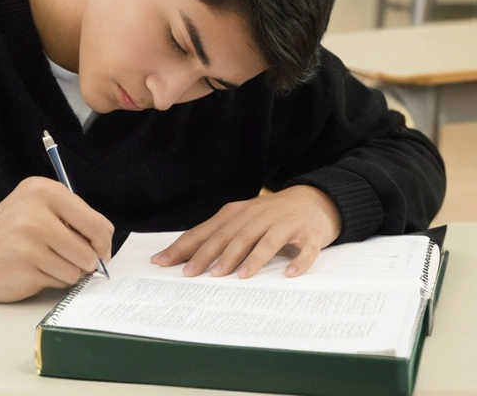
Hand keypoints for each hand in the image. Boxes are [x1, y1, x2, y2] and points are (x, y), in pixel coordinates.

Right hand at [0, 177, 112, 302]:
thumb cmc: (2, 234)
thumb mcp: (33, 208)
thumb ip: (68, 218)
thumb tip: (104, 245)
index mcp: (43, 190)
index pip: (96, 221)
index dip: (102, 241)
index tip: (97, 249)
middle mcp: (37, 211)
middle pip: (91, 247)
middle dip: (86, 260)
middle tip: (66, 257)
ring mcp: (31, 240)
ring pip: (78, 267)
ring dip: (66, 271)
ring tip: (41, 261)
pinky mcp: (27, 266)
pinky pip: (62, 281)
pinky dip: (52, 280)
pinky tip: (31, 270)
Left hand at [151, 185, 341, 278]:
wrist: (313, 200)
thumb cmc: (269, 216)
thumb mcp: (241, 220)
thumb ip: (217, 235)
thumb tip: (184, 257)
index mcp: (237, 214)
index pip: (206, 231)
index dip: (185, 247)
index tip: (163, 262)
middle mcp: (258, 216)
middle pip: (232, 236)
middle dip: (211, 255)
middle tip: (194, 274)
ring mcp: (284, 224)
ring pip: (265, 242)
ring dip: (251, 259)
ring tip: (238, 276)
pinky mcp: (308, 234)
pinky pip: (305, 249)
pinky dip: (299, 261)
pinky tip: (290, 273)